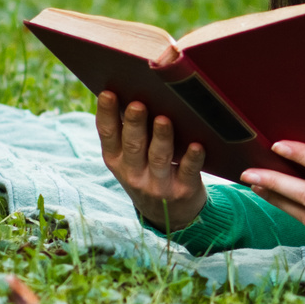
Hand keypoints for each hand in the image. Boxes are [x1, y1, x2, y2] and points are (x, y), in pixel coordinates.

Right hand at [95, 92, 206, 231]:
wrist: (171, 215)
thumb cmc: (149, 171)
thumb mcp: (131, 159)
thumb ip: (129, 132)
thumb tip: (132, 89)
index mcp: (117, 160)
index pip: (108, 135)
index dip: (106, 114)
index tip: (108, 93)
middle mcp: (134, 173)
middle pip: (133, 145)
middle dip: (135, 124)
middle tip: (138, 104)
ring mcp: (158, 184)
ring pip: (159, 158)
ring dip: (162, 138)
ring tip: (163, 119)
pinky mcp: (183, 190)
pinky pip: (188, 172)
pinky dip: (193, 159)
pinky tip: (197, 145)